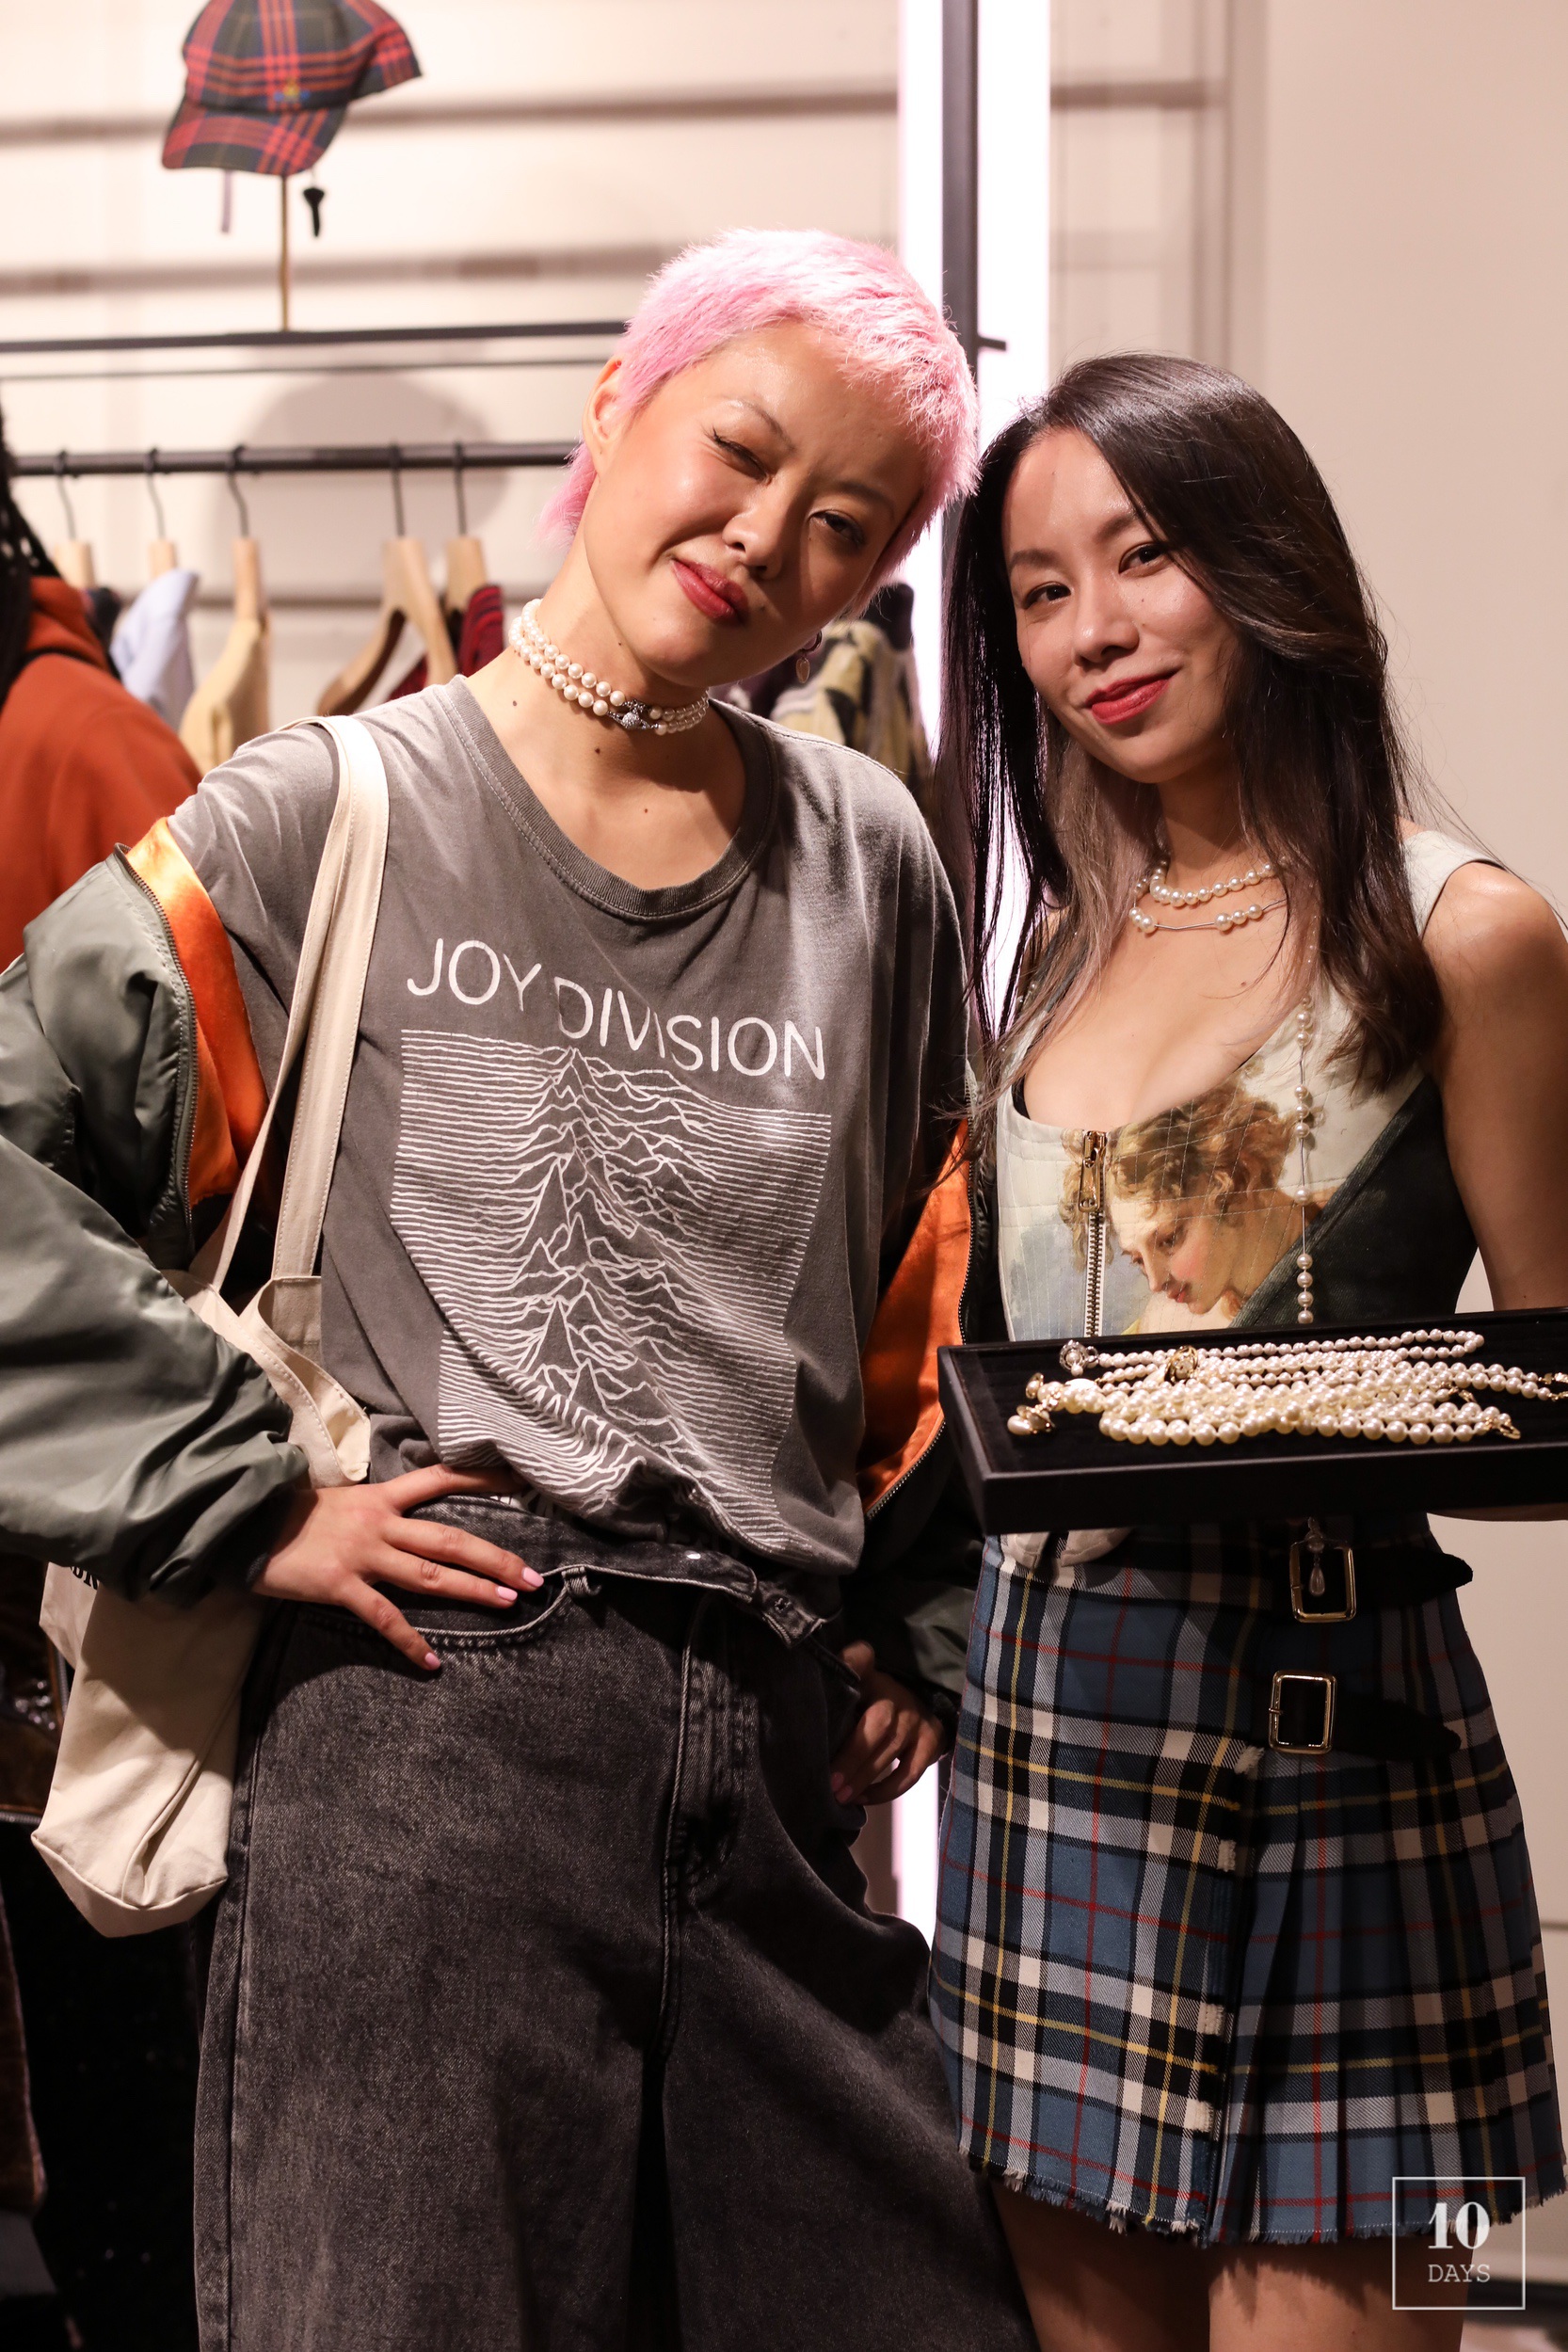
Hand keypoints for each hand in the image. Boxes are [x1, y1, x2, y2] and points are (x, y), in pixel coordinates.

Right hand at [254, 1465, 540, 1671]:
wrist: (243, 1525)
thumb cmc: (291, 1516)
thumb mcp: (340, 1502)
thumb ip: (377, 1511)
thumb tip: (406, 1521)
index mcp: (381, 1497)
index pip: (440, 1479)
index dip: (480, 1478)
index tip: (518, 1480)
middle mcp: (379, 1521)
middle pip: (450, 1538)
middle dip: (495, 1557)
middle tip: (533, 1576)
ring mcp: (361, 1553)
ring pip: (429, 1573)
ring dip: (472, 1589)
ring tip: (508, 1602)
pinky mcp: (340, 1584)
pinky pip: (383, 1617)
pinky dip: (409, 1642)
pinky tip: (432, 1661)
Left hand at [829, 1640, 946, 1806]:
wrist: (919, 1709)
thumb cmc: (870, 1703)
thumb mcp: (852, 1690)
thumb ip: (832, 1691)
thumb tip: (794, 1707)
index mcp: (871, 1677)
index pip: (861, 1660)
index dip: (851, 1664)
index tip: (828, 1679)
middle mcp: (896, 1694)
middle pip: (877, 1723)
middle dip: (852, 1756)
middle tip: (830, 1783)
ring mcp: (916, 1719)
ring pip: (891, 1751)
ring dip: (864, 1778)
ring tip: (840, 1797)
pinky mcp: (931, 1742)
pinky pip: (910, 1773)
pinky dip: (886, 1790)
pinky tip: (863, 1799)